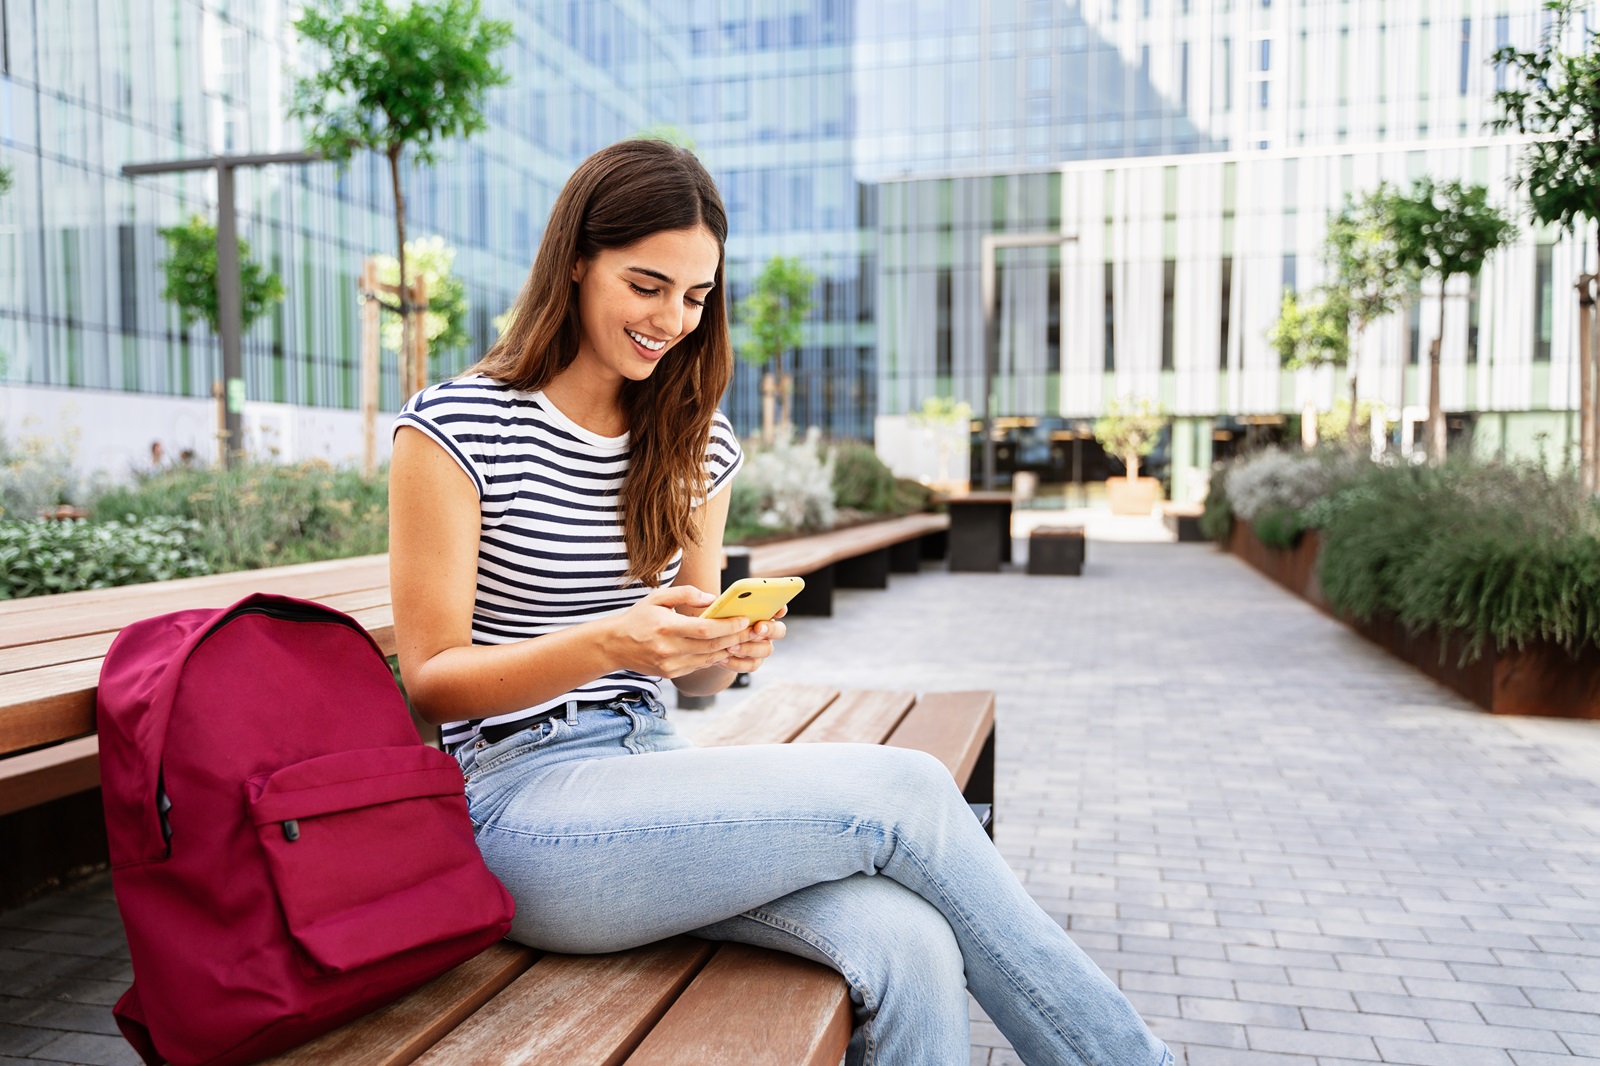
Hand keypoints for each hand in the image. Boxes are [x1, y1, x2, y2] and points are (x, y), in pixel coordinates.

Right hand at [607, 586, 753, 678]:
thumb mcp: (658, 598)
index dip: (728, 626)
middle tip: (753, 629)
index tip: (744, 619)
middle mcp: (669, 649)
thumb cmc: (639, 617)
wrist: (615, 645)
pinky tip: (724, 647)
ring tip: (744, 638)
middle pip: (712, 646)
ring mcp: (670, 665)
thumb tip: (713, 598)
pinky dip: (714, 657)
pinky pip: (699, 665)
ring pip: (709, 658)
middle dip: (736, 638)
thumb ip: (686, 594)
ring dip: (729, 649)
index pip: (706, 630)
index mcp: (666, 627)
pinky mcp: (671, 674)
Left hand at [713, 606, 786, 673]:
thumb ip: (723, 605)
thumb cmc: (718, 620)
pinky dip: (737, 663)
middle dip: (769, 629)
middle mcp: (767, 630)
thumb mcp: (720, 610)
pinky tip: (723, 659)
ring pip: (767, 649)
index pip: (779, 609)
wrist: (713, 643)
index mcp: (763, 613)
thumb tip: (712, 599)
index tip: (778, 609)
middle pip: (779, 630)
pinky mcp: (753, 662)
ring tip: (731, 647)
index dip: (781, 609)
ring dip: (749, 648)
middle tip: (757, 627)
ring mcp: (762, 647)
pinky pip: (752, 665)